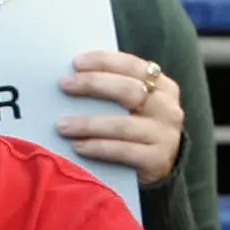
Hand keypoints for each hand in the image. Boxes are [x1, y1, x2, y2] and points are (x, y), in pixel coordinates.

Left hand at [58, 50, 184, 187]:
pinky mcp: (158, 160)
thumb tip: (74, 76)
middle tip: (64, 85)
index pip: (133, 66)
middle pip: (128, 90)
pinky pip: (122, 151)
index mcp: (163, 86)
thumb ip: (114, 88)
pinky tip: (78, 146)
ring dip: (88, 123)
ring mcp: (165, 135)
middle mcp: (167, 108)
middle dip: (93, 84)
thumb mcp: (134, 105)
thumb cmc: (137, 129)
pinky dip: (97, 147)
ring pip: (122, 124)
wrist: (160, 168)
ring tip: (62, 125)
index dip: (104, 61)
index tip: (76, 62)